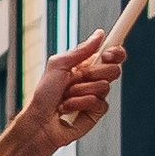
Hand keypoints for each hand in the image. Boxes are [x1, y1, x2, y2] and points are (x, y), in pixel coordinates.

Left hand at [21, 34, 122, 155]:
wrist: (39, 121)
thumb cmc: (43, 93)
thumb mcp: (58, 65)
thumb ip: (80, 51)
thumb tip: (100, 34)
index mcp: (85, 65)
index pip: (110, 54)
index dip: (115, 52)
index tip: (108, 54)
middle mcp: (92, 79)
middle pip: (114, 69)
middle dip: (95, 72)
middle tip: (79, 77)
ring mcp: (95, 95)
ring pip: (105, 86)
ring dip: (81, 90)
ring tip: (66, 96)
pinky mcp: (96, 112)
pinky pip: (99, 103)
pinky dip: (80, 103)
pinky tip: (68, 108)